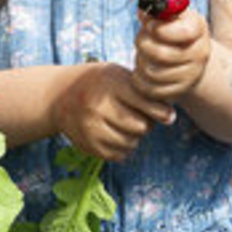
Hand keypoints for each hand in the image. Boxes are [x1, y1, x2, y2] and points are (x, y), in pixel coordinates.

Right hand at [51, 63, 174, 161]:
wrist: (60, 95)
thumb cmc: (100, 83)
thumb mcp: (119, 76)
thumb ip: (143, 92)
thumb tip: (170, 117)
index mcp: (110, 84)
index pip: (145, 102)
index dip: (161, 112)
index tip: (169, 116)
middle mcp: (98, 107)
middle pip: (141, 126)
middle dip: (146, 124)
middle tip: (140, 117)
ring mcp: (90, 128)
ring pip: (130, 143)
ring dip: (134, 137)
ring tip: (126, 124)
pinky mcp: (87, 145)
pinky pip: (118, 155)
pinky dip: (122, 147)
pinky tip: (116, 134)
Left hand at [131, 7, 211, 102]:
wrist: (189, 56)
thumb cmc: (174, 30)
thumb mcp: (170, 16)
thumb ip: (157, 13)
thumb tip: (142, 12)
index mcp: (198, 29)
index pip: (182, 32)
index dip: (159, 29)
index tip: (149, 25)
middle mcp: (200, 54)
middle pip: (162, 54)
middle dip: (143, 44)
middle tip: (140, 40)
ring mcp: (191, 75)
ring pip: (153, 73)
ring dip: (140, 62)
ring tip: (141, 54)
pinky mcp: (179, 91)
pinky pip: (151, 89)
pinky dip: (140, 79)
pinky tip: (141, 70)